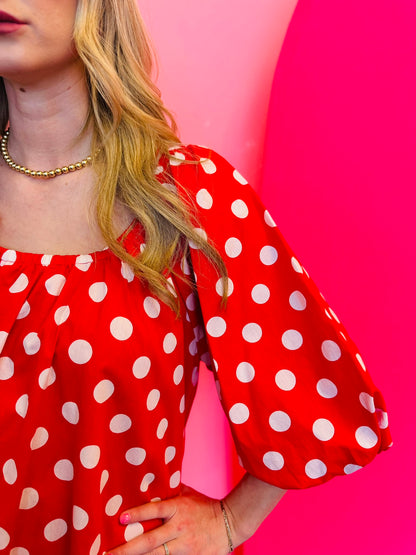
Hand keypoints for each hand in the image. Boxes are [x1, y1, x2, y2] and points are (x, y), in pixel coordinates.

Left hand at [104, 484, 232, 554]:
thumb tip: (150, 480)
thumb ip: (170, 491)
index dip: (138, 514)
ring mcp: (185, 545)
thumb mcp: (188, 494)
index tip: (120, 518)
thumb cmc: (205, 506)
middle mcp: (179, 527)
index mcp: (178, 508)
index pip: (154, 510)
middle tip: (107, 554)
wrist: (230, 522)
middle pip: (150, 541)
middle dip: (127, 549)